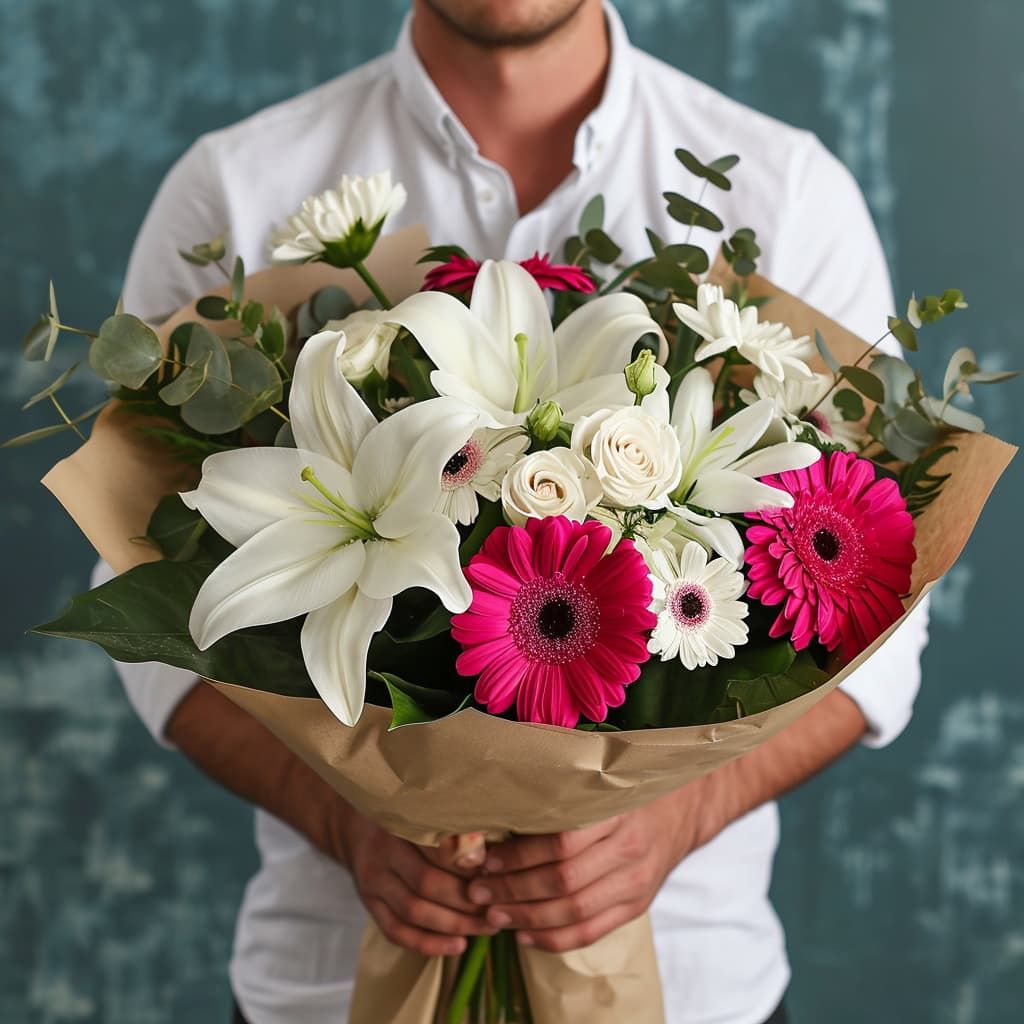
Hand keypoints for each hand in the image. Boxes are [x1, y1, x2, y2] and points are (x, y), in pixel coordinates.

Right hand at [338, 811, 497, 956]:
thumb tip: (490, 854)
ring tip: (486, 928)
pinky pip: (396, 931)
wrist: (355, 826)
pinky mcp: (369, 903)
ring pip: (413, 911)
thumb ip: (452, 827)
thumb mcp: (425, 809)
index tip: (495, 874)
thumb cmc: (405, 815)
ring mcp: (372, 880)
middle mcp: (382, 851)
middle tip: (496, 907)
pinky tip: (458, 945)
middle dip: (466, 901)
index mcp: (401, 821)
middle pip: (426, 883)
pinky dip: (428, 943)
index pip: (437, 848)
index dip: (468, 865)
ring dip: (453, 925)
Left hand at [467, 783, 714, 952]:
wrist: (681, 809)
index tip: (486, 859)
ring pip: (575, 912)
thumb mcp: (599, 780)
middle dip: (514, 890)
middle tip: (478, 891)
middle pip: (564, 881)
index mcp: (615, 812)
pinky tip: (524, 934)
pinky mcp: (637, 906)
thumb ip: (560, 793)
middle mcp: (629, 849)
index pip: (561, 842)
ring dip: (528, 918)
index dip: (520, 855)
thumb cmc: (627, 788)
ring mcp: (636, 882)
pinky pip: (591, 932)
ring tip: (493, 914)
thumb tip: (500, 804)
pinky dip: (554, 939)